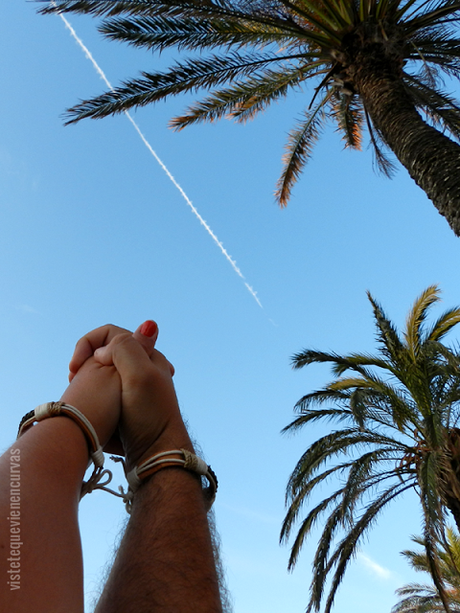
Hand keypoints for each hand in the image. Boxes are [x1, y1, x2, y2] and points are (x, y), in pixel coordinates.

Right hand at [70, 322, 190, 469]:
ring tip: (78, 391)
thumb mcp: (139, 374)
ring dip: (89, 378)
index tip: (77, 366)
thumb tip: (104, 347)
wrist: (157, 454)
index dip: (89, 344)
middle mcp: (143, 369)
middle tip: (75, 379)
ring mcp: (136, 388)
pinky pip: (106, 392)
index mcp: (148, 356)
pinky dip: (95, 394)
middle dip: (87, 361)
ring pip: (105, 373)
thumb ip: (126, 349)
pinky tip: (90, 406)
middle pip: (107, 353)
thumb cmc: (149, 414)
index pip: (111, 334)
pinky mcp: (128, 407)